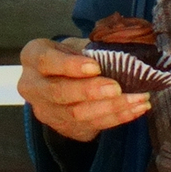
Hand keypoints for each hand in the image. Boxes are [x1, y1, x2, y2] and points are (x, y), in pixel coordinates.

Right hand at [17, 38, 149, 141]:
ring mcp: (47, 111)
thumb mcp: (75, 44)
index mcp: (33, 57)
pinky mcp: (64, 127)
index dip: (70, 66)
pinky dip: (117, 117)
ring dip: (110, 107)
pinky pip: (92, 125)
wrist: (62, 80)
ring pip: (76, 114)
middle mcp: (33, 87)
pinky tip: (137, 108)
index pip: (47, 62)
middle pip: (58, 93)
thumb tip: (125, 53)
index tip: (95, 66)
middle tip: (117, 87)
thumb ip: (92, 48)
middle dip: (89, 91)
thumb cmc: (70, 56)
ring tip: (138, 98)